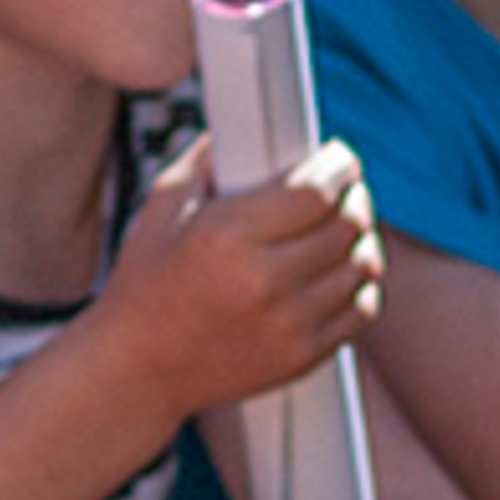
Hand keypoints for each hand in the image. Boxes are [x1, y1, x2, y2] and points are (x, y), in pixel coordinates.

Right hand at [92, 135, 380, 432]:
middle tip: (343, 188)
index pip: (317, 189)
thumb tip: (243, 127)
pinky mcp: (301, 356)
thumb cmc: (143, 286)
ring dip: (361, 239)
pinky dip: (360, 285)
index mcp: (226, 236)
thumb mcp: (160, 210)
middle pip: (348, 223)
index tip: (338, 157)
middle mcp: (262, 281)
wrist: (136, 372)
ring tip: (343, 228)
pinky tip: (340, 272)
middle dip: (354, 195)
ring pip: (363, 265)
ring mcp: (287, 324)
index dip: (340, 165)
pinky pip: (361, 310)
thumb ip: (204, 161)